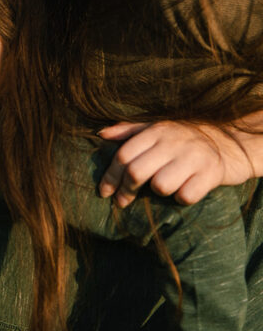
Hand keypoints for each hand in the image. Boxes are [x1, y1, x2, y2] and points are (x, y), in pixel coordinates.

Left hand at [98, 120, 252, 207]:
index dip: (111, 176)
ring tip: (164, 187)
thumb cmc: (185, 138)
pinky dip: (181, 198)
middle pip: (137, 172)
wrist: (230, 142)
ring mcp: (193, 157)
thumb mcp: (158, 128)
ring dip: (158, 192)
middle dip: (126, 190)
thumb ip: (129, 131)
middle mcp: (173, 142)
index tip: (105, 192)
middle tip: (123, 201)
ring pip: (160, 186)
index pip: (124, 155)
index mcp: (157, 130)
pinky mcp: (211, 174)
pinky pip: (185, 196)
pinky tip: (184, 190)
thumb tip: (101, 134)